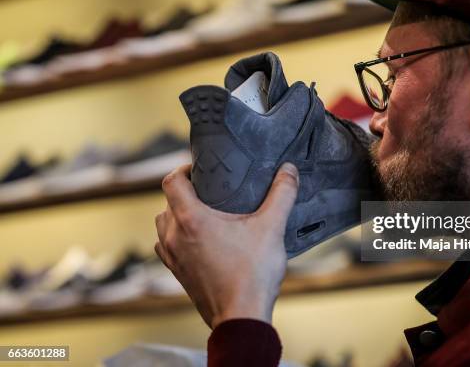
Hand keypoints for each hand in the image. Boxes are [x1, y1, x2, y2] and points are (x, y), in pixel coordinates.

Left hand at [154, 163, 298, 328]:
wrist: (241, 317)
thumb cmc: (252, 274)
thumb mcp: (272, 228)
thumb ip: (281, 195)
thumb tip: (289, 171)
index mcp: (191, 219)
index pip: (171, 181)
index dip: (184, 169)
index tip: (200, 169)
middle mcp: (175, 236)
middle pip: (167, 201)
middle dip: (185, 191)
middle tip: (210, 190)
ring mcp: (173, 257)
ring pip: (163, 225)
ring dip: (177, 215)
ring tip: (203, 214)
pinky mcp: (177, 273)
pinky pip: (167, 247)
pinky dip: (176, 238)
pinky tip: (198, 241)